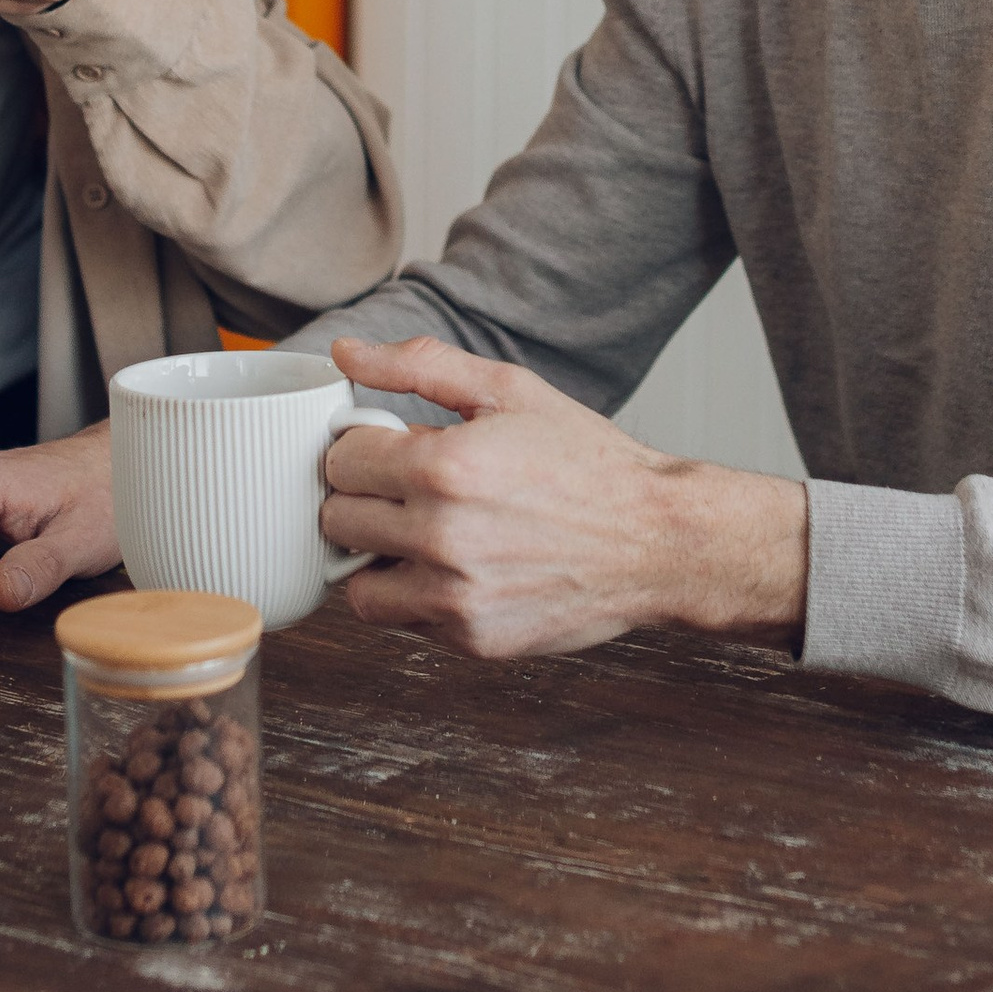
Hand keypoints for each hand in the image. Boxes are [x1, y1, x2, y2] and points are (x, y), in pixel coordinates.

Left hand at [319, 335, 808, 658]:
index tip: (387, 448)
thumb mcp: (509, 390)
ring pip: (356, 582)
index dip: (360, 448)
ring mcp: (453, 596)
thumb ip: (418, 365)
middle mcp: (440, 537)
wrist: (656, 541)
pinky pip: (401, 619)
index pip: (339, 460)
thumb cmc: (587, 462)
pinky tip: (454, 565)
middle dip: (362, 499)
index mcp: (443, 467)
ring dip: (377, 555)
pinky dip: (414, 594)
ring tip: (421, 531)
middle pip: (336, 521)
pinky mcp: (469, 639)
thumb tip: (344, 352)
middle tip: (404, 489)